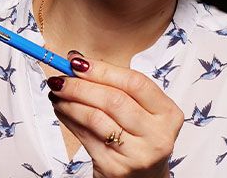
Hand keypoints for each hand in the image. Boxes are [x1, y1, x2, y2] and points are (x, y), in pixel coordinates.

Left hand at [47, 54, 182, 177]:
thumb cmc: (139, 137)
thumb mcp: (140, 111)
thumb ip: (114, 86)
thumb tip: (77, 60)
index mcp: (168, 114)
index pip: (135, 83)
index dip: (103, 70)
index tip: (77, 62)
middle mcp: (158, 135)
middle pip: (114, 100)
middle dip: (81, 86)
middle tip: (60, 78)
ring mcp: (138, 154)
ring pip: (96, 118)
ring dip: (70, 103)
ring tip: (57, 94)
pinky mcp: (116, 167)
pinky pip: (86, 136)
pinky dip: (69, 119)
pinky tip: (62, 110)